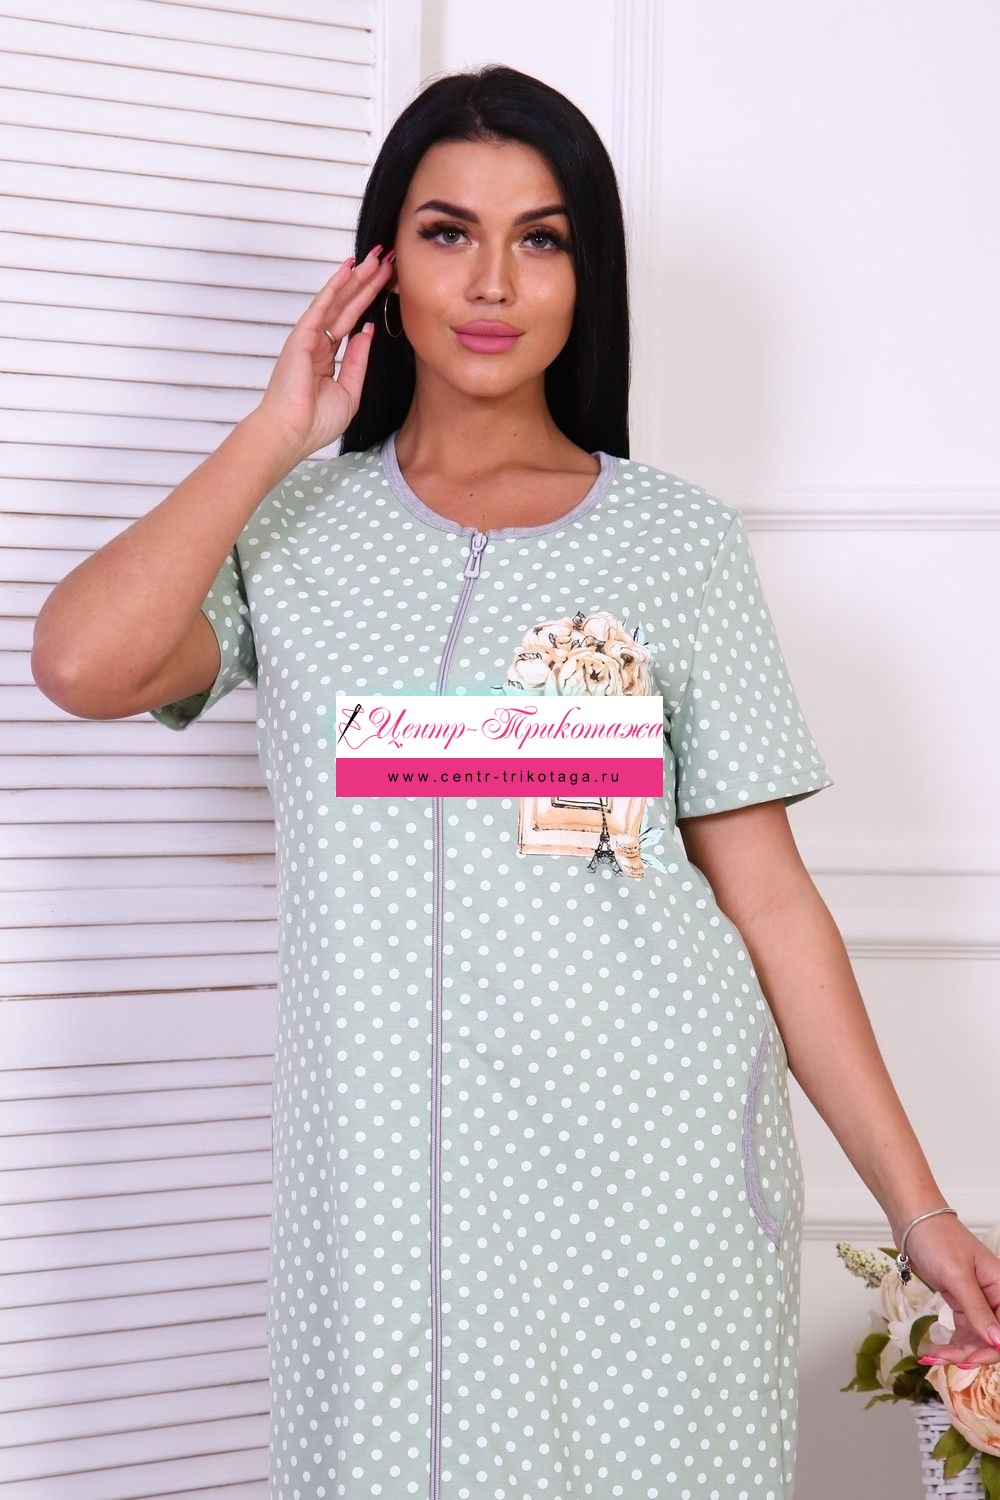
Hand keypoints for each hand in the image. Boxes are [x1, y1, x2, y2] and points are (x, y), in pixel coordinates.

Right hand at [254, 244, 394, 460]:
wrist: (292, 433)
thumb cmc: (315, 422)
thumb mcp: (349, 391)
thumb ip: (357, 361)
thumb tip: (366, 332)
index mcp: (326, 358)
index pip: (351, 322)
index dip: (368, 301)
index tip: (386, 284)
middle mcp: (316, 344)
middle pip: (346, 306)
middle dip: (366, 283)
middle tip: (385, 260)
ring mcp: (308, 339)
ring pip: (337, 302)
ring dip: (355, 279)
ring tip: (374, 258)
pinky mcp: (301, 337)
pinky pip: (321, 307)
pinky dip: (334, 287)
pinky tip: (347, 269)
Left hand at [900, 1214, 999, 1367]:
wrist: (913, 1222)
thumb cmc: (938, 1240)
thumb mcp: (958, 1276)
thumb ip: (977, 1310)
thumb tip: (999, 1342)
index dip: (992, 1349)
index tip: (969, 1360)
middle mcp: (994, 1296)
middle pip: (992, 1338)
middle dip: (970, 1353)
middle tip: (943, 1358)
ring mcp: (977, 1300)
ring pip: (976, 1338)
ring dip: (957, 1351)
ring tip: (933, 1356)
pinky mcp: (960, 1302)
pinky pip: (963, 1331)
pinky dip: (951, 1343)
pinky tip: (935, 1351)